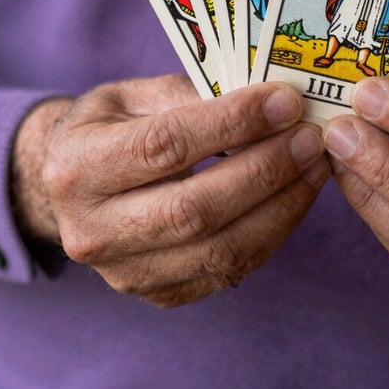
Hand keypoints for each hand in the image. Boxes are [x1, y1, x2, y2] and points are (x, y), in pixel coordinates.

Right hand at [12, 74, 329, 305]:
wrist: (72, 188)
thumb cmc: (109, 128)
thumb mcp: (132, 95)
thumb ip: (190, 95)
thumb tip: (265, 98)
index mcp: (77, 168)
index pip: (165, 146)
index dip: (232, 124)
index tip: (284, 101)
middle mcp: (93, 231)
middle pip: (194, 209)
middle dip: (266, 169)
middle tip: (310, 136)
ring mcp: (125, 272)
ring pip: (219, 249)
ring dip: (281, 205)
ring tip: (315, 164)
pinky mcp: (160, 293)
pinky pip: (229, 270)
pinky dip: (273, 231)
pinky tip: (296, 195)